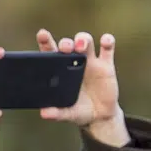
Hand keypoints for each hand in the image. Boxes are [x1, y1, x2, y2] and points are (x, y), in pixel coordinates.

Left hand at [36, 30, 129, 147]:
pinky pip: (107, 48)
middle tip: (66, 47)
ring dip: (83, 39)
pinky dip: (107, 41)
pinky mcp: (106, 64)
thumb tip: (44, 113)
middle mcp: (74, 61)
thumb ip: (56, 113)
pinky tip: (106, 41)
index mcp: (60, 70)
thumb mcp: (67, 113)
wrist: (100, 116)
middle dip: (67, 42)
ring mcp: (91, 61)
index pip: (51, 52)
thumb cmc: (79, 110)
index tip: (42, 34)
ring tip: (81, 46)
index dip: (46, 41)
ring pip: (86, 41)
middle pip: (69, 44)